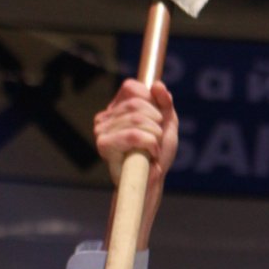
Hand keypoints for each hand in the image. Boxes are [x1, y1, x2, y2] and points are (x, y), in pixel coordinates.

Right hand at [94, 80, 176, 247]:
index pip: (131, 87)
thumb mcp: (166, 124)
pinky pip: (134, 135)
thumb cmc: (156, 155)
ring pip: (137, 119)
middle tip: (157, 139)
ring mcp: (101, 131)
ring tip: (154, 148)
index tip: (158, 120)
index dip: (150, 100)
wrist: (149, 182)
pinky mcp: (103, 145)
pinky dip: (150, 143)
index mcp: (116, 109)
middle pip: (136, 104)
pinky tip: (152, 154)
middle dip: (156, 121)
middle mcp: (104, 117)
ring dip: (155, 135)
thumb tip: (158, 85)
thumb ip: (165, 103)